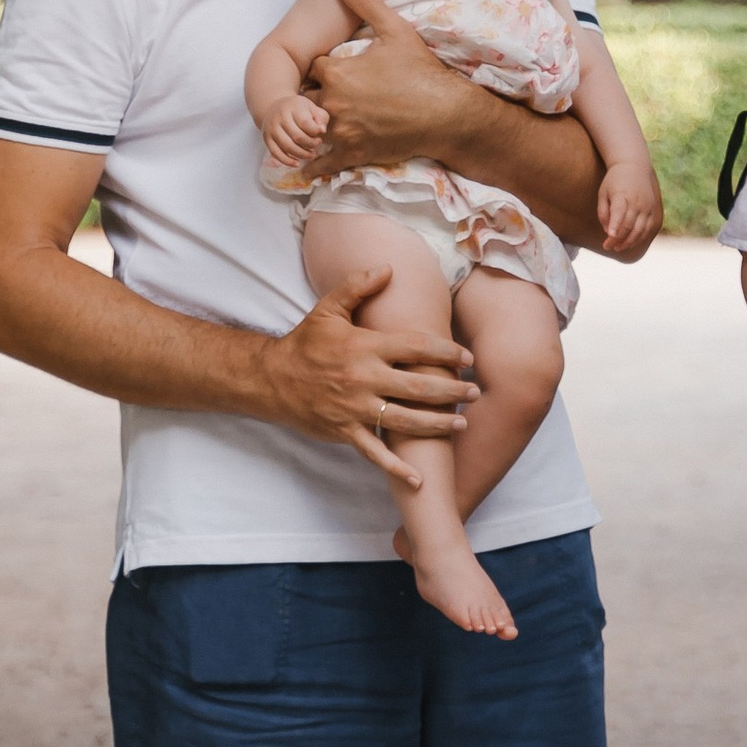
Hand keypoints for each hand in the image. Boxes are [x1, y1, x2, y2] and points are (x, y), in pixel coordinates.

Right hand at [255, 270, 473, 487]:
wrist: (271, 379)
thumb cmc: (305, 343)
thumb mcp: (328, 309)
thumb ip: (357, 286)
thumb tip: (388, 267)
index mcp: (365, 346)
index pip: (416, 346)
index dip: (446, 351)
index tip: (467, 357)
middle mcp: (364, 378)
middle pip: (418, 386)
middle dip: (451, 390)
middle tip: (475, 391)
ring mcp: (355, 408)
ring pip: (405, 421)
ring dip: (437, 424)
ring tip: (461, 423)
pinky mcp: (345, 432)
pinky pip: (375, 453)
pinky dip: (396, 469)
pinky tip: (419, 479)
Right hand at [261, 92, 329, 172]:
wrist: (274, 108)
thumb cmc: (298, 110)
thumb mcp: (312, 108)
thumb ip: (321, 117)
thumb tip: (322, 130)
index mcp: (293, 107)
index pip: (305, 122)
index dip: (315, 131)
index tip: (320, 134)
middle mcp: (280, 117)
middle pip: (297, 136)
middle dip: (311, 144)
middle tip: (317, 145)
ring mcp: (272, 128)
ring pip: (287, 146)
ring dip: (302, 154)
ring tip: (311, 155)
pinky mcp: (267, 139)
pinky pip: (276, 153)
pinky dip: (287, 161)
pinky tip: (297, 163)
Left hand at [306, 0, 475, 177]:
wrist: (446, 113)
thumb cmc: (421, 70)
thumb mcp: (394, 30)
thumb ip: (363, 2)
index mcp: (337, 72)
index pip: (312, 68)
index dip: (320, 68)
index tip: (330, 69)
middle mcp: (332, 103)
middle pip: (305, 99)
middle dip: (311, 97)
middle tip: (321, 97)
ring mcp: (341, 131)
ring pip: (310, 130)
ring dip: (311, 127)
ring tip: (311, 126)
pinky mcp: (353, 153)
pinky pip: (322, 164)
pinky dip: (313, 165)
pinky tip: (305, 167)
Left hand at [596, 161, 662, 257]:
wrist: (634, 166)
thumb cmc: (614, 181)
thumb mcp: (603, 192)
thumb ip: (603, 212)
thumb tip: (608, 231)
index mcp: (622, 194)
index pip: (620, 212)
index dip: (616, 225)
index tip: (610, 236)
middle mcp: (637, 201)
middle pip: (629, 225)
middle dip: (618, 239)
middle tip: (607, 246)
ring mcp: (647, 206)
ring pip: (640, 230)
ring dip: (628, 242)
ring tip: (617, 248)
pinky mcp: (653, 210)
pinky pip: (648, 229)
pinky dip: (639, 238)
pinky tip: (629, 243)